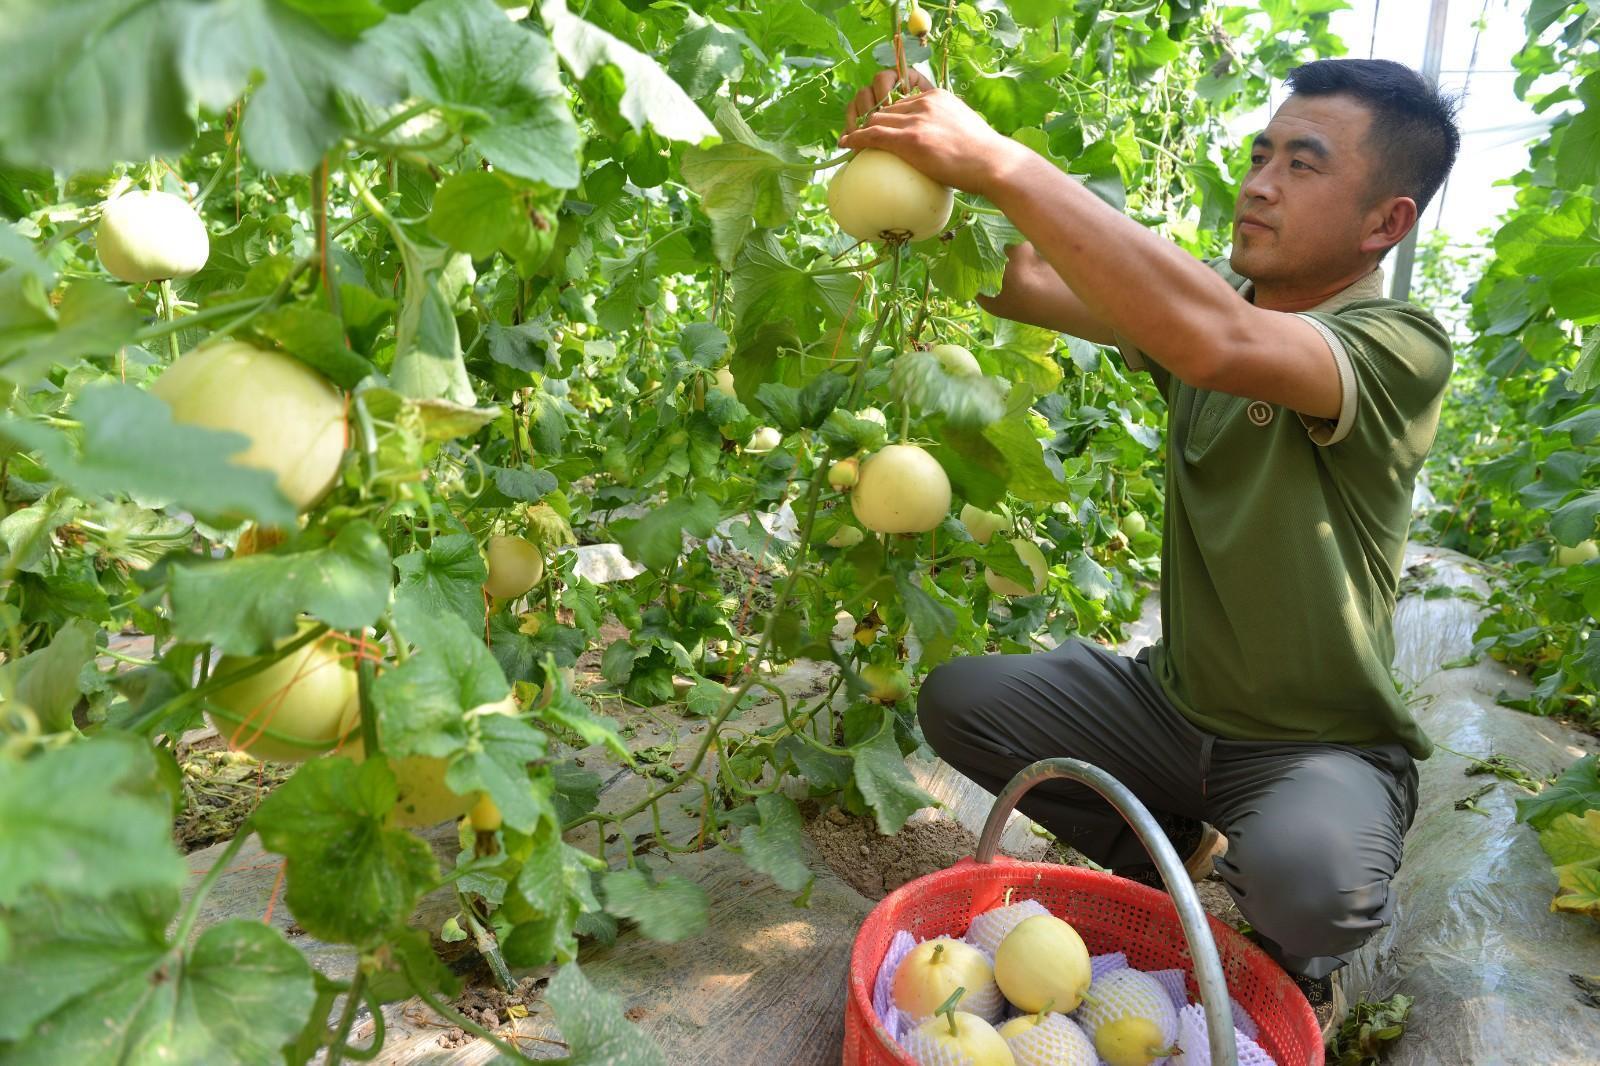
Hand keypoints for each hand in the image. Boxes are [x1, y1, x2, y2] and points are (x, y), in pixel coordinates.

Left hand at [838, 69, 1021, 197]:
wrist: (992, 163)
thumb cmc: (985, 158)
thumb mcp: (965, 131)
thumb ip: (948, 130)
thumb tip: (943, 148)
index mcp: (938, 97)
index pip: (905, 101)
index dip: (891, 116)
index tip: (886, 128)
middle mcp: (925, 102)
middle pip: (887, 108)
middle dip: (874, 122)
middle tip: (864, 139)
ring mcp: (916, 120)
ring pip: (877, 119)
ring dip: (863, 131)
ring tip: (853, 144)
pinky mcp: (910, 139)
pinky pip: (873, 135)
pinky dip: (856, 138)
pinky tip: (845, 144)